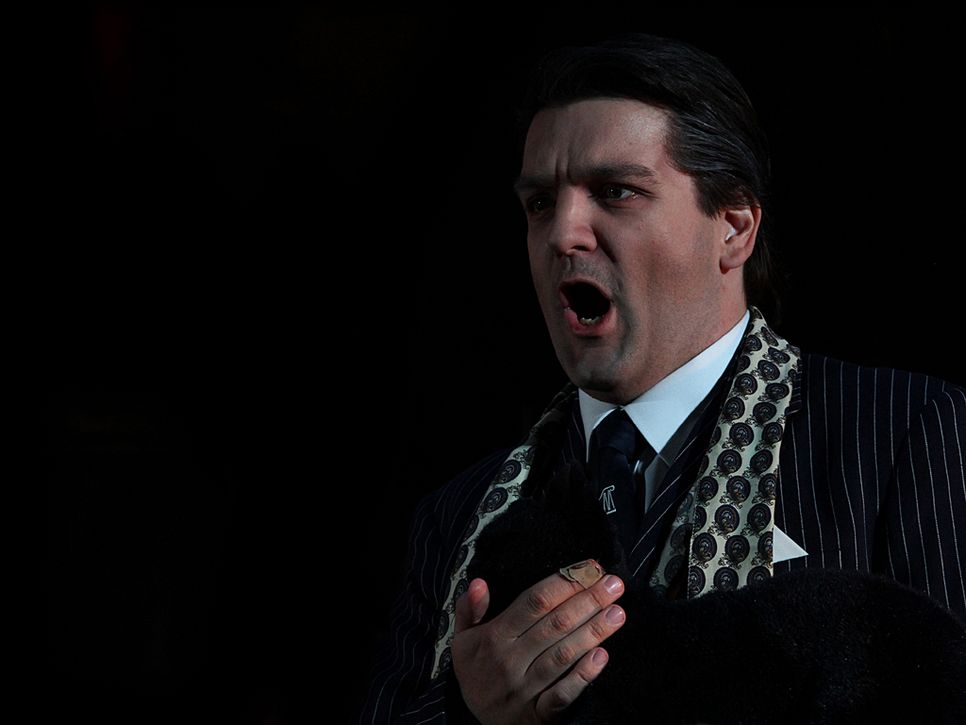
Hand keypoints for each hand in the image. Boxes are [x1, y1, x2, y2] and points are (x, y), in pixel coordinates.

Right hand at [451, 570, 624, 723]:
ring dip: (593, 631)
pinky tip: (602, 656)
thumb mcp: (462, 640)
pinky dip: (582, 676)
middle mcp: (510, 660)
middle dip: (588, 600)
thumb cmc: (476, 673)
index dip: (564, 583)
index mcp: (495, 637)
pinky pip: (563, 694)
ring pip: (563, 654)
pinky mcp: (538, 714)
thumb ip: (469, 609)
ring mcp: (525, 688)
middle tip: (614, 584)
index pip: (534, 603)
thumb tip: (479, 583)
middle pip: (555, 624)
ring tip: (617, 613)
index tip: (589, 568)